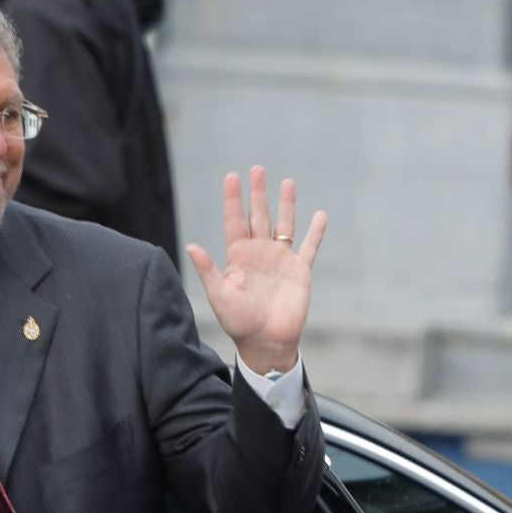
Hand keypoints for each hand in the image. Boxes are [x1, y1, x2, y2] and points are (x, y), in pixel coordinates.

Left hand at [185, 166, 326, 375]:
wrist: (266, 342)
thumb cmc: (238, 322)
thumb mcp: (219, 295)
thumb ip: (208, 270)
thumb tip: (191, 246)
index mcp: (238, 255)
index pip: (234, 220)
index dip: (233, 199)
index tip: (231, 176)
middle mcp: (259, 253)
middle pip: (259, 216)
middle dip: (258, 193)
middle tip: (257, 169)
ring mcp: (281, 260)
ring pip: (284, 225)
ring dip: (286, 205)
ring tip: (287, 182)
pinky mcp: (299, 271)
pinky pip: (309, 247)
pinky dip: (316, 232)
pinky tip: (320, 215)